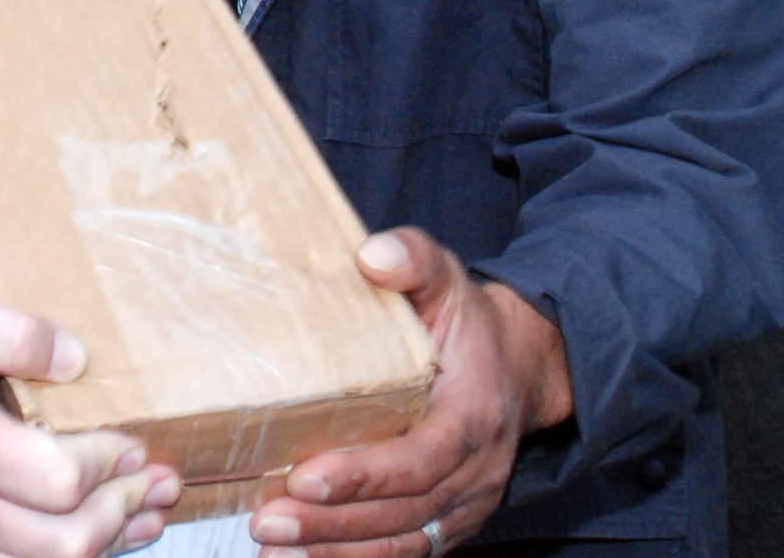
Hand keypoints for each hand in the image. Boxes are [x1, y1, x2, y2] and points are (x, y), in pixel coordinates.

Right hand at [0, 281, 181, 557]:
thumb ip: (11, 331)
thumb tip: (75, 359)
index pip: (58, 479)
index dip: (107, 463)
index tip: (132, 439)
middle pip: (65, 540)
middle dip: (123, 508)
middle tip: (157, 478)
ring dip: (112, 540)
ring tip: (149, 508)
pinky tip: (109, 534)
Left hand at [251, 230, 572, 557]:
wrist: (517, 366)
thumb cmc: (466, 322)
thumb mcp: (445, 277)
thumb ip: (413, 258)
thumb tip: (374, 255)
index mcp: (474, 416)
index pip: (421, 458)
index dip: (365, 474)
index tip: (305, 476)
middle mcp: (475, 473)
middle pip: (403, 513)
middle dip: (332, 523)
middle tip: (266, 521)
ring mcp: (463, 505)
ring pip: (401, 542)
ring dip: (336, 552)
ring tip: (273, 550)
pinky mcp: (445, 521)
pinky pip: (403, 551)